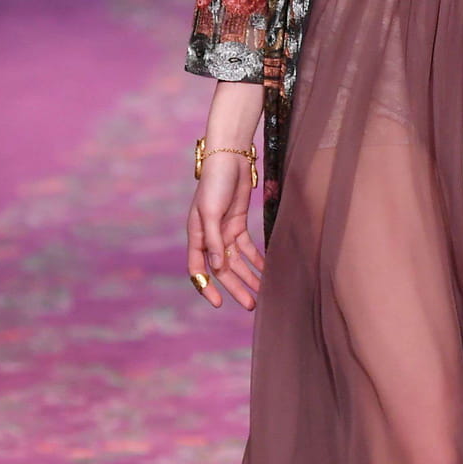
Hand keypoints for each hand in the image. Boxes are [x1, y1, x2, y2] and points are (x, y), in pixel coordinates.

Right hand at [187, 162, 264, 310]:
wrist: (229, 159)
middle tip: (250, 305)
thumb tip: (217, 267)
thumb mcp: (210, 211)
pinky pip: (247, 248)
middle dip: (235, 288)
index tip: (219, 303)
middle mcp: (209, 237)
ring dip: (248, 276)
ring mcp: (224, 231)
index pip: (198, 269)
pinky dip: (256, 260)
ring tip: (261, 294)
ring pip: (237, 261)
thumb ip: (213, 239)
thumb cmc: (215, 183)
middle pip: (222, 269)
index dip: (207, 287)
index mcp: (196, 235)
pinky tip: (266, 270)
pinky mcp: (238, 224)